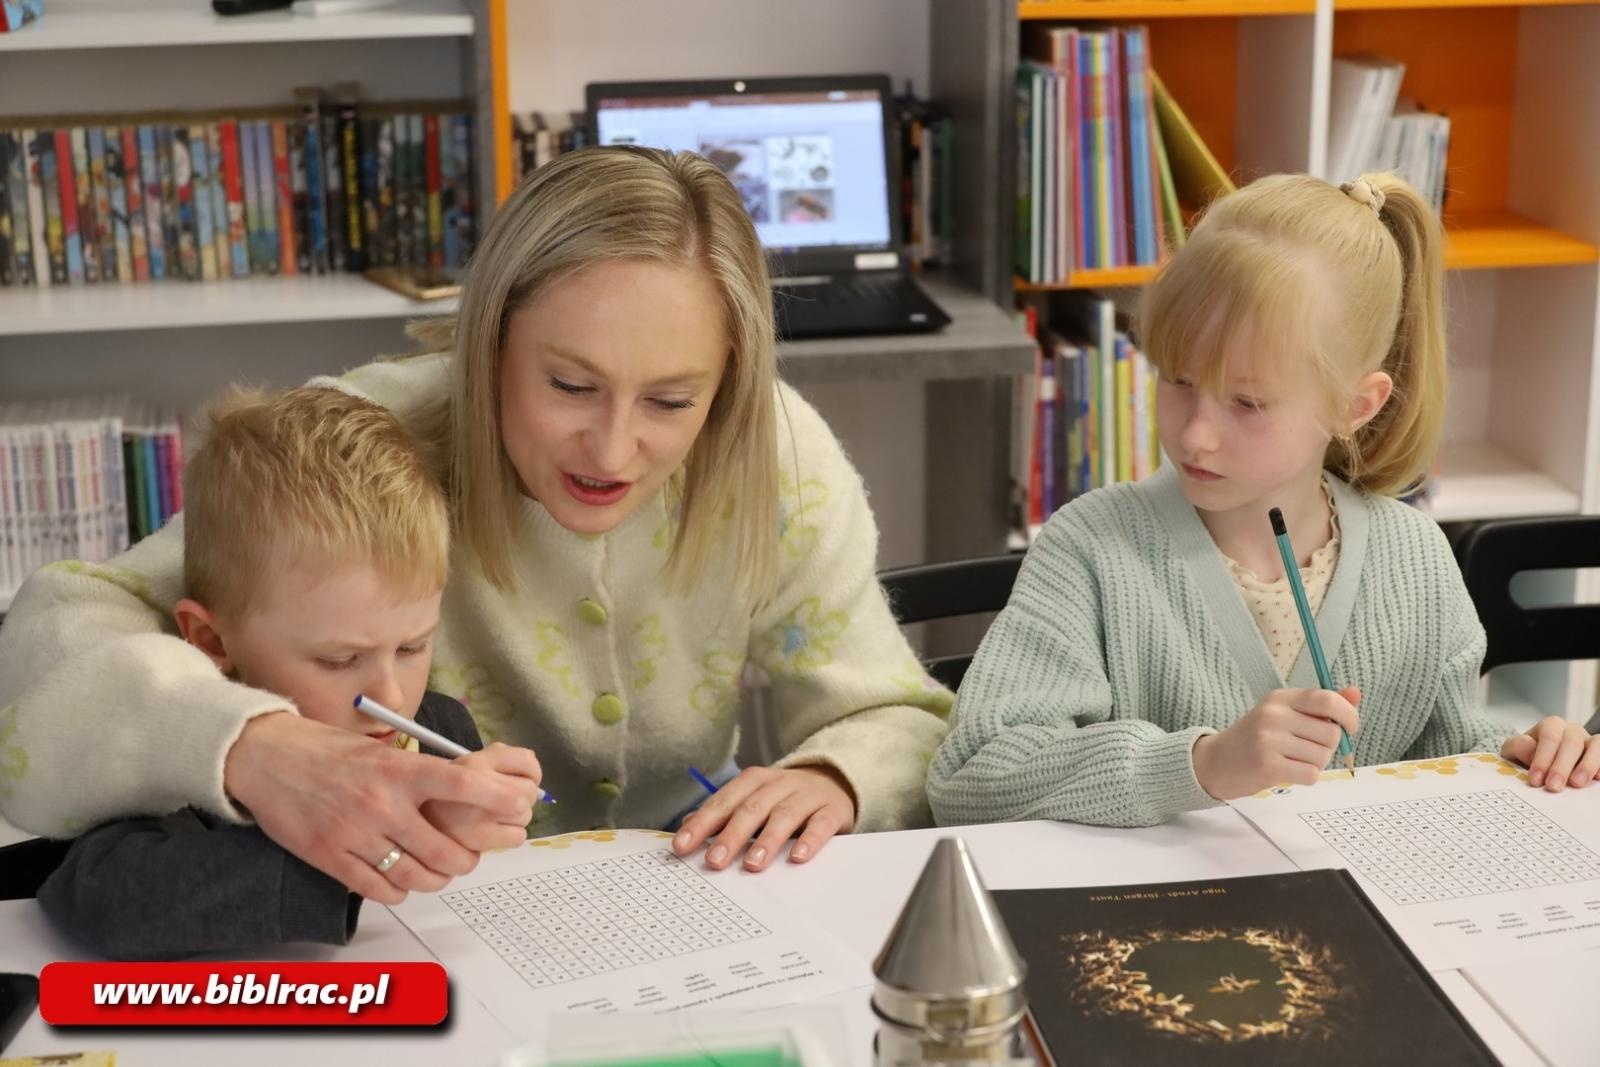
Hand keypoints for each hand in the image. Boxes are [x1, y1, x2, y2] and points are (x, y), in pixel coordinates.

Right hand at [224, 712, 534, 904]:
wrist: (266, 759)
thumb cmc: (327, 752)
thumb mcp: (381, 750)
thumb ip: (419, 774)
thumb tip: (469, 792)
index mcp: (398, 769)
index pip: (462, 784)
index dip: (497, 799)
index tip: (518, 807)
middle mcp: (382, 803)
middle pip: (446, 850)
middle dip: (467, 859)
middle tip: (467, 855)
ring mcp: (356, 834)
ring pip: (418, 877)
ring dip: (437, 879)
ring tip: (438, 871)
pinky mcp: (331, 858)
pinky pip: (381, 890)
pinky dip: (399, 890)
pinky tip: (400, 879)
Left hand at [670, 765, 855, 872]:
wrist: (834, 781)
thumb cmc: (783, 798)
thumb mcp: (753, 800)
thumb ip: (723, 813)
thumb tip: (686, 826)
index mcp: (754, 781)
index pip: (723, 802)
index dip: (701, 824)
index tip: (682, 847)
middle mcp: (779, 784)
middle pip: (751, 808)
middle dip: (731, 835)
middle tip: (715, 862)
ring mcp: (807, 795)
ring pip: (784, 815)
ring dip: (767, 840)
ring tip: (752, 865)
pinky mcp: (832, 809)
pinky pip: (820, 824)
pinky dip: (810, 840)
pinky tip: (797, 857)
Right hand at [1192, 687, 1361, 800]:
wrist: (1215, 762)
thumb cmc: (1255, 738)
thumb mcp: (1283, 714)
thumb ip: (1320, 705)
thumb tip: (1356, 693)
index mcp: (1280, 698)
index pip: (1327, 700)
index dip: (1349, 715)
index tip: (1350, 727)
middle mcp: (1274, 715)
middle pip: (1331, 732)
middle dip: (1329, 746)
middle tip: (1307, 749)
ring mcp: (1269, 741)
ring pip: (1323, 756)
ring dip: (1316, 763)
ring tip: (1293, 760)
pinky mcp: (1268, 766)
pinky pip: (1310, 774)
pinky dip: (1306, 777)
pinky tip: (1288, 772)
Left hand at [1502, 716, 1599, 791]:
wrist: (1543, 763)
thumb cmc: (1529, 755)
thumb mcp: (1514, 751)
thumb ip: (1517, 747)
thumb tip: (1530, 748)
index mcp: (1551, 726)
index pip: (1549, 737)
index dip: (1542, 759)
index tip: (1536, 780)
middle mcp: (1572, 730)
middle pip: (1572, 743)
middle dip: (1561, 767)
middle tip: (1553, 787)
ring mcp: (1589, 741)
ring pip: (1595, 746)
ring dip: (1587, 765)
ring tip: (1577, 784)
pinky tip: (1597, 778)